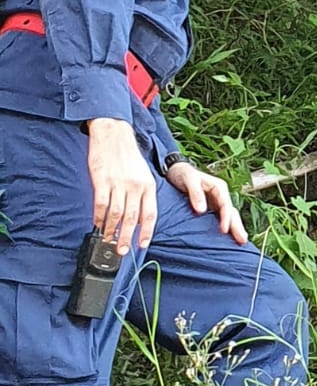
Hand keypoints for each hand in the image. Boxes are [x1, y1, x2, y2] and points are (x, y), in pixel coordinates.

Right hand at [87, 118, 157, 255]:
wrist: (114, 134)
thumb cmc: (128, 156)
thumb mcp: (144, 174)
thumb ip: (143, 194)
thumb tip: (141, 218)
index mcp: (148, 185)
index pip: (150, 214)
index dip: (146, 232)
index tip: (141, 245)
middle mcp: (135, 186)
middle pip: (133, 218)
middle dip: (127, 237)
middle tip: (122, 251)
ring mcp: (118, 183)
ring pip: (116, 214)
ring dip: (111, 230)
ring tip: (108, 240)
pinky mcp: (102, 180)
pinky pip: (101, 204)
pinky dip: (98, 217)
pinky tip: (96, 224)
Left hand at [166, 159, 248, 243]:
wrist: (174, 173)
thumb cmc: (182, 173)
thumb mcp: (189, 179)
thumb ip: (196, 193)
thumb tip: (201, 210)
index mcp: (218, 187)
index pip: (226, 205)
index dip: (226, 217)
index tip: (224, 230)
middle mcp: (220, 196)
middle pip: (231, 212)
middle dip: (237, 226)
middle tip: (242, 240)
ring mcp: (216, 204)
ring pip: (229, 217)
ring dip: (234, 229)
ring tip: (241, 242)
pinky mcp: (210, 210)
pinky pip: (220, 220)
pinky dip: (226, 229)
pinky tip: (228, 239)